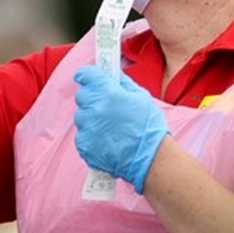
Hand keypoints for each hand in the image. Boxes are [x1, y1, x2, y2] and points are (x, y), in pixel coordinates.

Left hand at [73, 64, 168, 192]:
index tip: (89, 78)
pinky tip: (107, 140)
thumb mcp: (141, 97)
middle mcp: (94, 108)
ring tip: (110, 128)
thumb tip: (110, 72)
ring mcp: (87, 127)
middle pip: (82, 95)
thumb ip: (122, 82)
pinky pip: (81, 134)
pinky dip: (91, 136)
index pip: (85, 74)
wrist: (152, 160)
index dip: (88, 76)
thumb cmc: (149, 128)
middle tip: (107, 108)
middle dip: (92, 98)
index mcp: (107, 92)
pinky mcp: (84, 144)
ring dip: (91, 118)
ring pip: (81, 116)